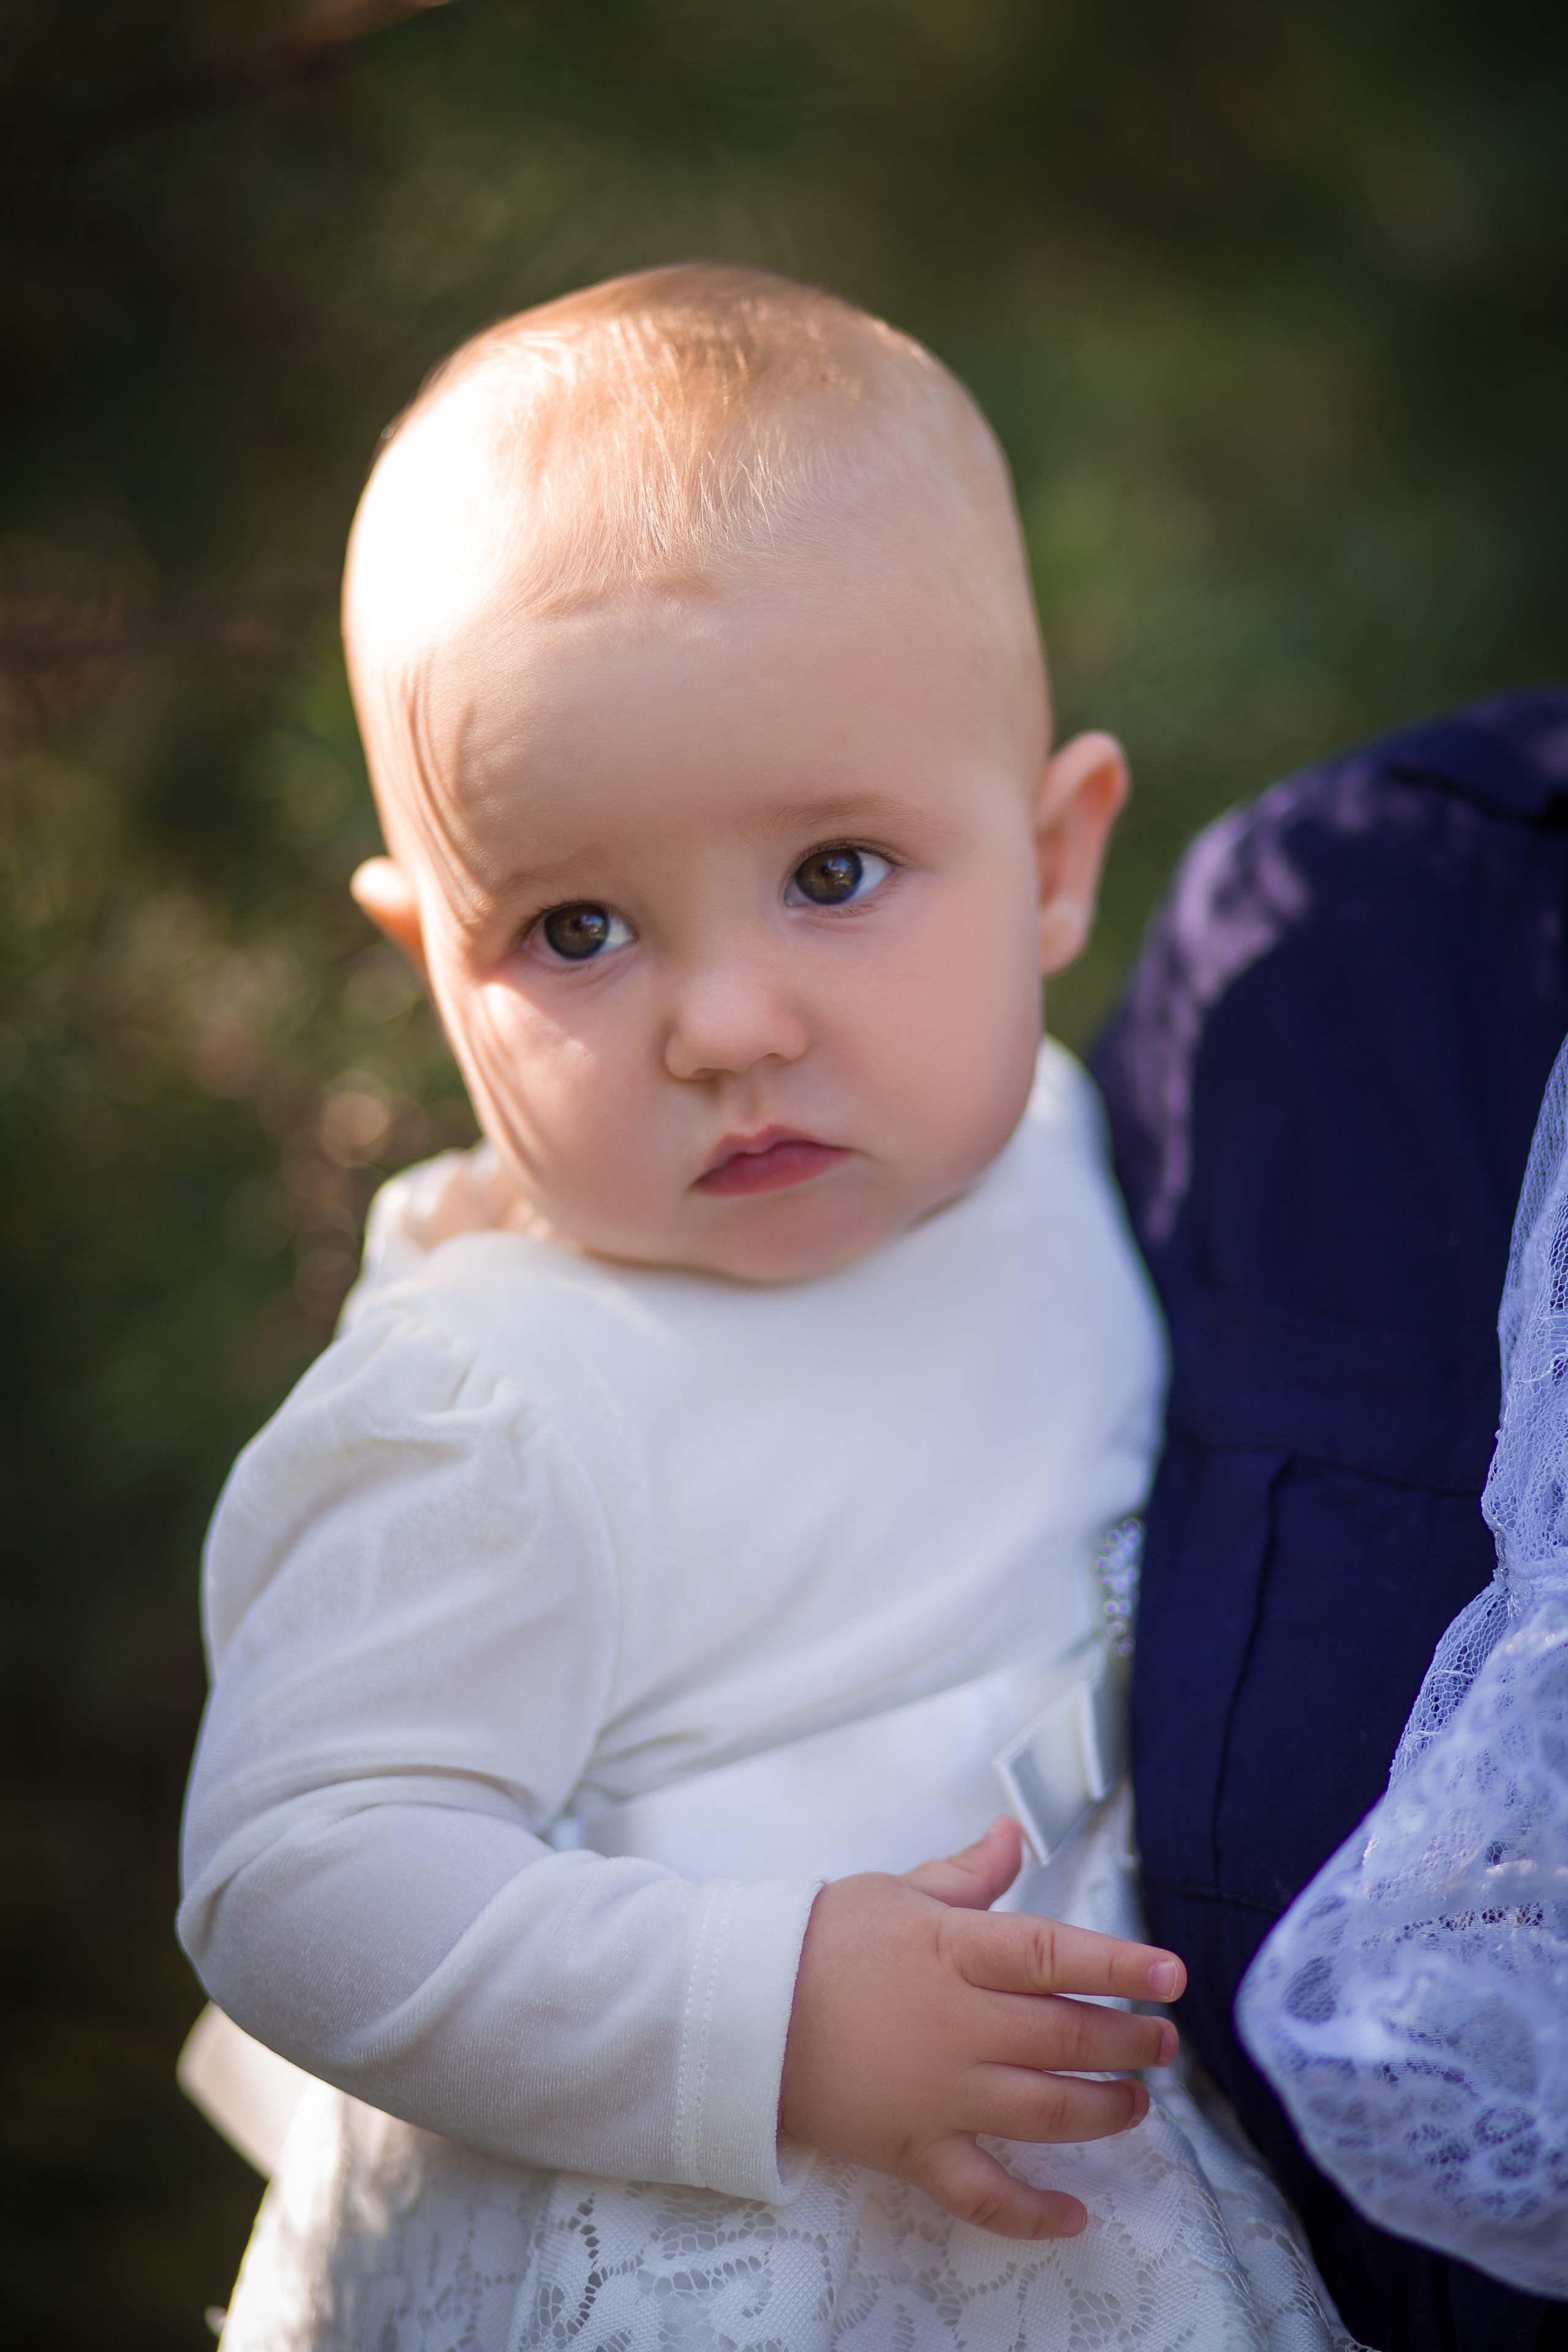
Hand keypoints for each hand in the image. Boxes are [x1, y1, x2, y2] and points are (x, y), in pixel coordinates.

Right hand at [779, 1815, 1185, 2239]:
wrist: (741, 2010)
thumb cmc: (821, 1940)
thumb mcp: (894, 1892)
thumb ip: (965, 1874)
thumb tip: (1013, 1834)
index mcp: (953, 1952)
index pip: (1055, 1955)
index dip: (1120, 1965)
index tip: (1172, 1975)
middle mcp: (958, 2025)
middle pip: (1065, 2038)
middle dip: (1127, 2041)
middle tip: (1162, 2042)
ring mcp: (939, 2094)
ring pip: (1045, 2112)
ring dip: (1103, 2111)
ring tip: (1134, 2102)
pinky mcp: (913, 2148)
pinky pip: (983, 2194)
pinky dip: (1033, 2213)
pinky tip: (1075, 2215)